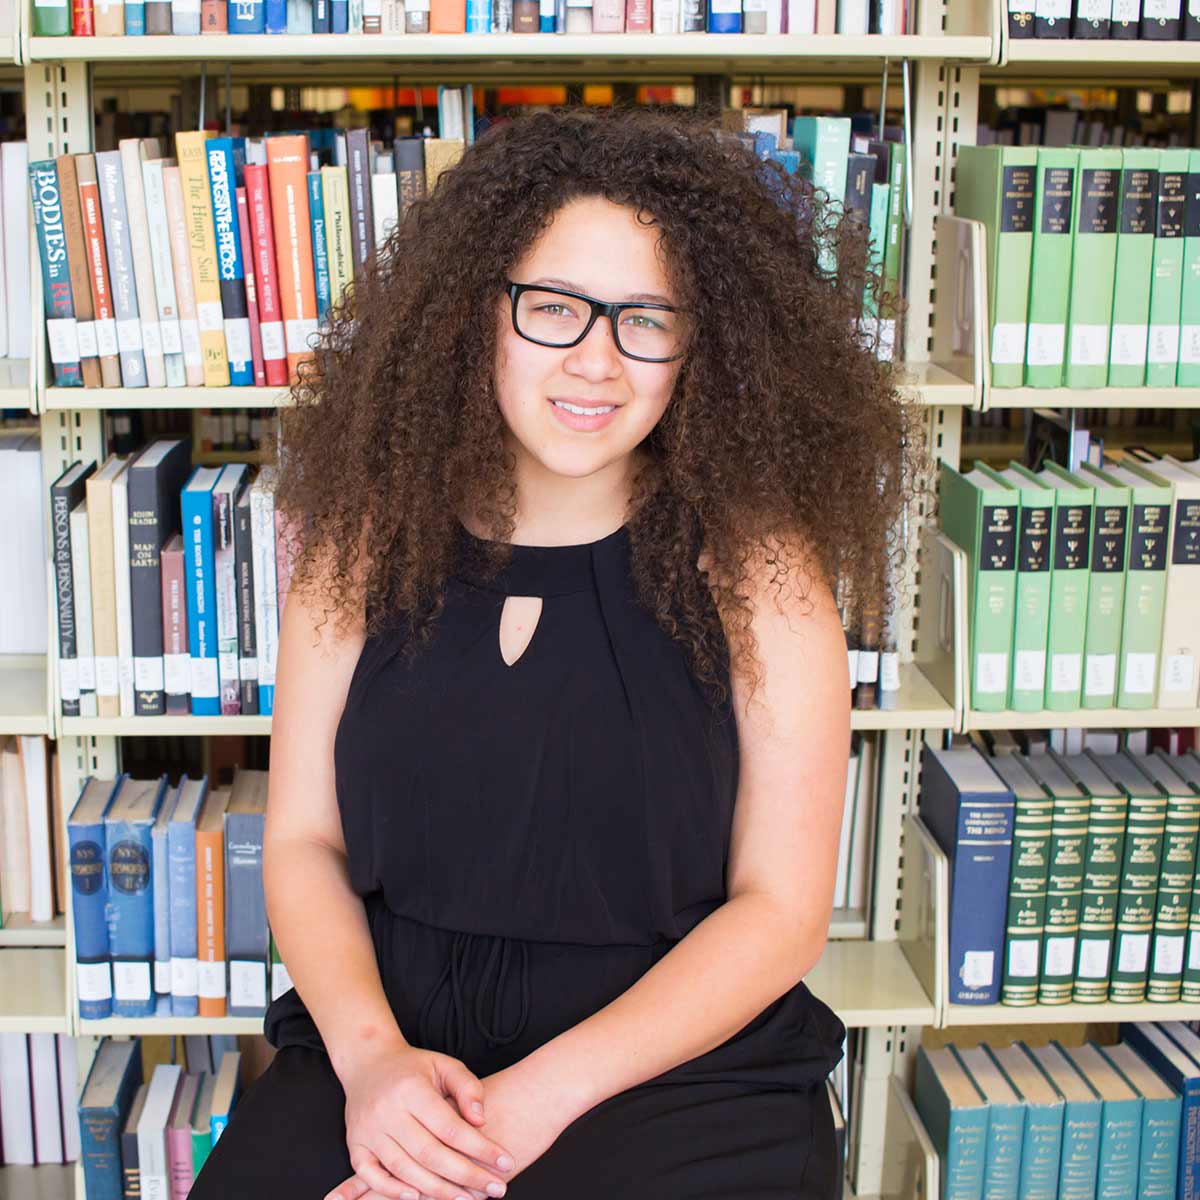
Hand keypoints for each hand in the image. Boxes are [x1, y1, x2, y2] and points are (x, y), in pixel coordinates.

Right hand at [325, 1058, 577, 1199]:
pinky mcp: (355, 1145)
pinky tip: (417, 1198)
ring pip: (404, 1169)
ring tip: (467, 1199)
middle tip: (497, 1189)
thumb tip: (480, 1120)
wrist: (368, 1062)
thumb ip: (467, 1087)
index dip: (480, 1148)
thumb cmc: (413, 1067)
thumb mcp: (444, 1065)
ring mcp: (369, 1131)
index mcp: (411, 1089)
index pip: (450, 1127)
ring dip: (437, 1190)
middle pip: (430, 1154)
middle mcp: (387, 1112)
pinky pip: (370, 1175)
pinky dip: (391, 1190)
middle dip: (466, 1176)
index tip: (505, 1162)